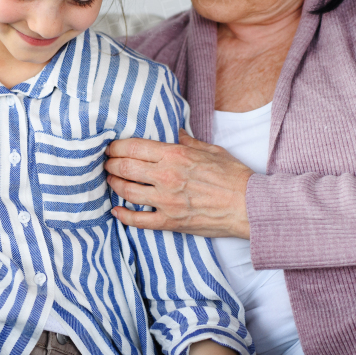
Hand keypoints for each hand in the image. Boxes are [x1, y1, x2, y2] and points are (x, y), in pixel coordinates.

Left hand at [105, 129, 252, 236]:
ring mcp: (166, 201)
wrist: (249, 206)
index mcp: (175, 155)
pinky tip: (115, 210)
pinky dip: (123, 215)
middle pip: (124, 167)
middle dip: (110, 164)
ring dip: (113, 185)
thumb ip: (189, 142)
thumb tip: (177, 133)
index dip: (116, 147)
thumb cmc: (234, 177)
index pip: (133, 147)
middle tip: (106, 163)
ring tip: (110, 181)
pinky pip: (138, 220)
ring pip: (126, 191)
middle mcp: (166, 176)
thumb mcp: (212, 150)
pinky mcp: (170, 221)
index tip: (111, 147)